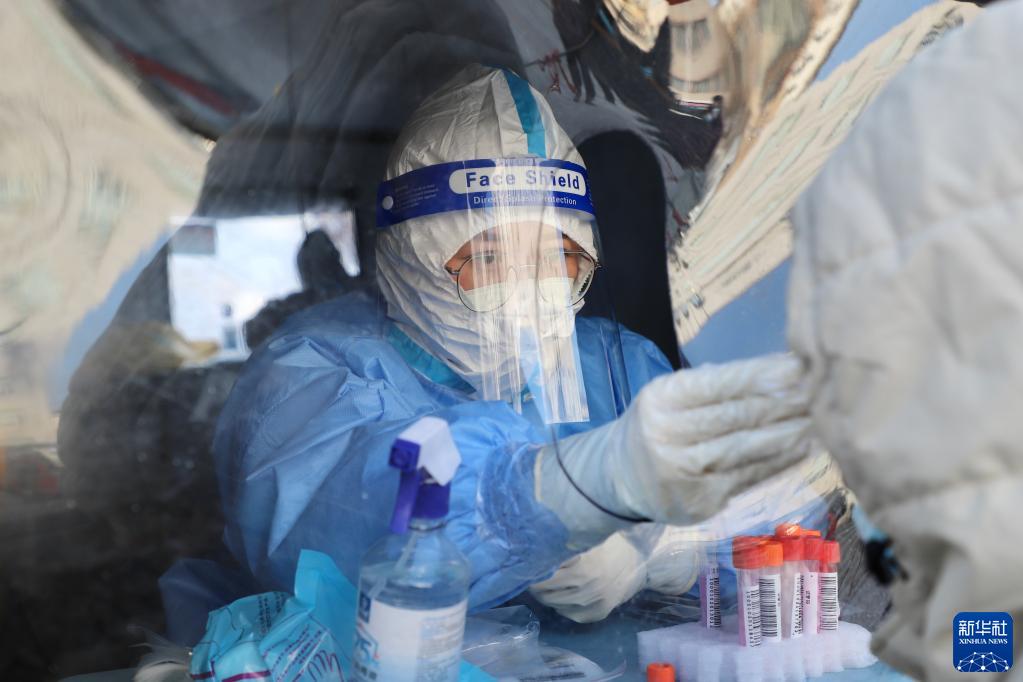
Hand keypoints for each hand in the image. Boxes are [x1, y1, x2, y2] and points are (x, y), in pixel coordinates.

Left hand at [529, 531, 647, 622]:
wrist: (641, 560)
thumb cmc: (611, 547)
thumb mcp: (585, 548)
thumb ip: (565, 559)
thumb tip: (540, 563)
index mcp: (581, 571)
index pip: (546, 580)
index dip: (533, 578)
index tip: (526, 573)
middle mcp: (586, 591)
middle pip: (549, 596)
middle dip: (538, 589)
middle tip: (532, 581)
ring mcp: (594, 604)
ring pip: (559, 607)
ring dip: (549, 598)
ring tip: (544, 590)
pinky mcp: (600, 613)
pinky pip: (574, 616)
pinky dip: (564, 609)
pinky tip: (561, 600)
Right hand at [536, 353, 812, 544]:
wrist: (618, 478)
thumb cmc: (657, 426)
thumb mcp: (671, 396)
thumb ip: (715, 385)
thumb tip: (779, 369)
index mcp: (661, 399)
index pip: (719, 385)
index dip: (761, 376)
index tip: (799, 365)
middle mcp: (668, 436)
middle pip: (736, 416)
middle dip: (784, 402)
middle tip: (822, 389)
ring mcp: (683, 473)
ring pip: (746, 449)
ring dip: (789, 432)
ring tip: (822, 417)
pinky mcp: (700, 502)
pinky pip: (748, 477)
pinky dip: (780, 462)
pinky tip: (804, 447)